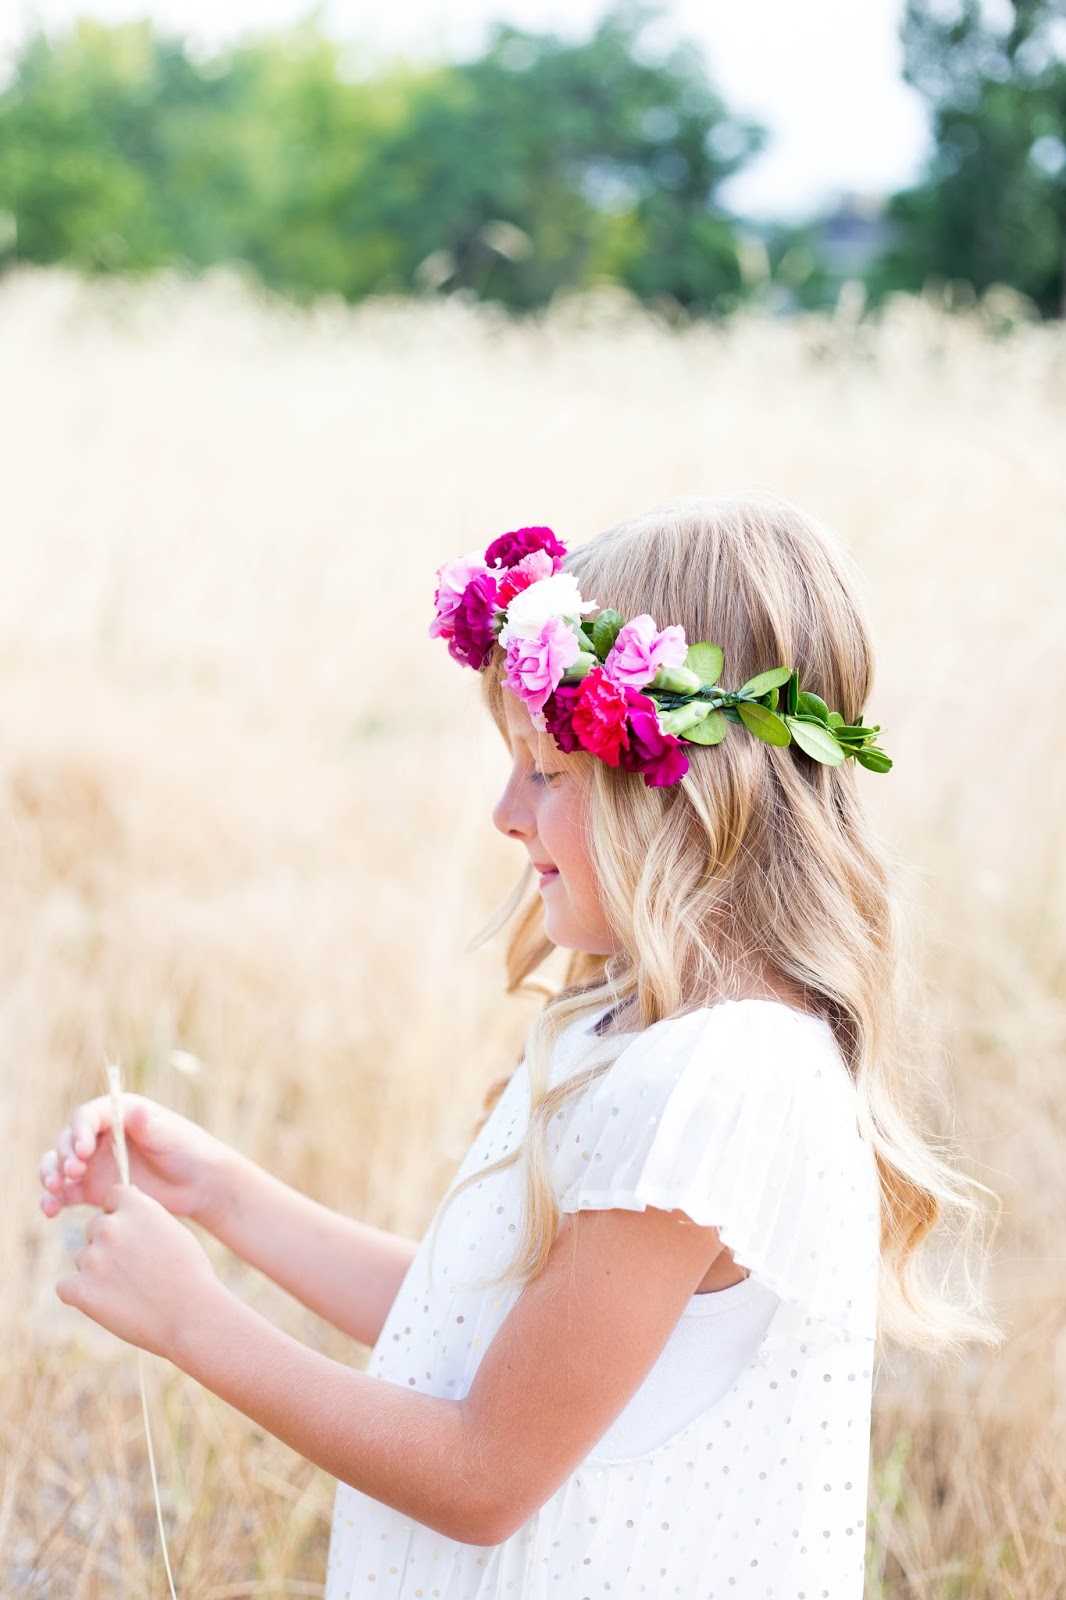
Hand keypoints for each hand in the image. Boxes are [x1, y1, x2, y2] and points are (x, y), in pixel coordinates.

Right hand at [40, 1095, 225, 1227]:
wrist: (198, 1185)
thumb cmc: (188, 1151)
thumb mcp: (170, 1136)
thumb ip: (149, 1125)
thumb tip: (137, 1110)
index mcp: (117, 1114)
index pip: (86, 1117)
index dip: (80, 1132)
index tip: (83, 1151)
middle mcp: (99, 1136)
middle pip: (67, 1140)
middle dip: (63, 1155)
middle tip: (74, 1172)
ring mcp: (93, 1163)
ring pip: (59, 1166)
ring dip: (50, 1175)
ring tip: (55, 1190)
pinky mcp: (92, 1189)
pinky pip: (65, 1193)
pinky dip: (53, 1200)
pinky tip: (50, 1210)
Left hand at [56, 1184, 222, 1360]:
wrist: (191, 1315)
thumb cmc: (189, 1274)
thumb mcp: (172, 1231)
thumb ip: (145, 1217)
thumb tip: (124, 1211)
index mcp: (135, 1207)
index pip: (112, 1197)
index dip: (121, 1214)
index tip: (132, 1232)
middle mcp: (109, 1227)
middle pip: (94, 1228)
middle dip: (108, 1245)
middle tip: (134, 1270)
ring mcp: (92, 1258)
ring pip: (83, 1258)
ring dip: (97, 1272)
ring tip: (129, 1291)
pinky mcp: (80, 1289)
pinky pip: (67, 1287)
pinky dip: (81, 1296)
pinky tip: (107, 1304)